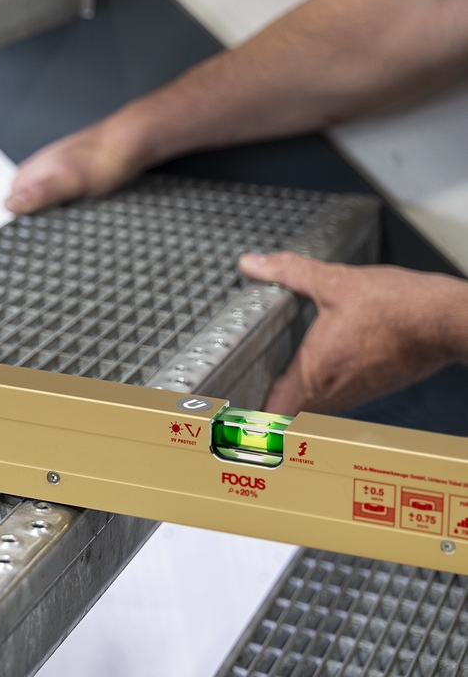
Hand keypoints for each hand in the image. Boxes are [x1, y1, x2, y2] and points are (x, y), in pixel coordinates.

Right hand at [5, 113, 149, 213]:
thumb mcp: (70, 182)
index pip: (12, 198)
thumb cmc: (106, 158)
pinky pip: (61, 188)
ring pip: (43, 191)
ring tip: (65, 218)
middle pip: (25, 195)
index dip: (19, 215)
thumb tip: (11, 205)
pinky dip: (66, 199)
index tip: (32, 230)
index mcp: (35, 169)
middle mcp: (42, 165)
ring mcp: (58, 165)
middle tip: (50, 226)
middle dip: (34, 212)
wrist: (133, 140)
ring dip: (51, 206)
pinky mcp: (73, 169)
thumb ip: (40, 193)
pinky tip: (79, 204)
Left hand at [238, 252, 467, 415]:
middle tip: (242, 389)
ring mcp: (355, 393)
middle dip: (264, 401)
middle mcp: (333, 392)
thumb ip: (289, 272)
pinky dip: (321, 384)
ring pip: (312, 404)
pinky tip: (319, 362)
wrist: (449, 320)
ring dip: (294, 393)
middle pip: (287, 412)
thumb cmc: (400, 308)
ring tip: (273, 375)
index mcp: (315, 374)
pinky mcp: (373, 385)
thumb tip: (255, 263)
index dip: (247, 413)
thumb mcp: (334, 282)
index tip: (230, 405)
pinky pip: (336, 394)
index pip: (271, 413)